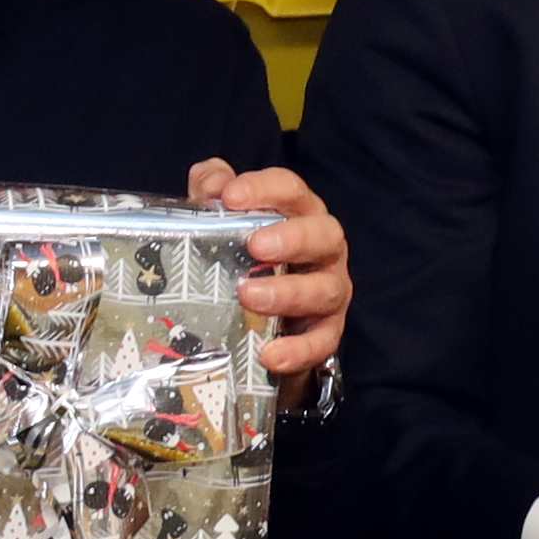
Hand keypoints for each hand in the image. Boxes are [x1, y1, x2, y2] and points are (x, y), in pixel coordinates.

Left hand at [195, 156, 352, 380]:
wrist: (255, 324)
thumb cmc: (240, 259)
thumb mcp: (220, 222)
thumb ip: (210, 193)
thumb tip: (210, 184)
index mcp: (298, 214)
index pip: (291, 190)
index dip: (264, 189)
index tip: (230, 197)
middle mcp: (322, 249)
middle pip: (323, 234)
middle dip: (291, 238)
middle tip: (255, 246)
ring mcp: (328, 290)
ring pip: (325, 289)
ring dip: (288, 292)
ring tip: (248, 296)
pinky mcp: (327, 332)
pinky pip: (323, 341)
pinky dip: (299, 349)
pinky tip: (269, 354)